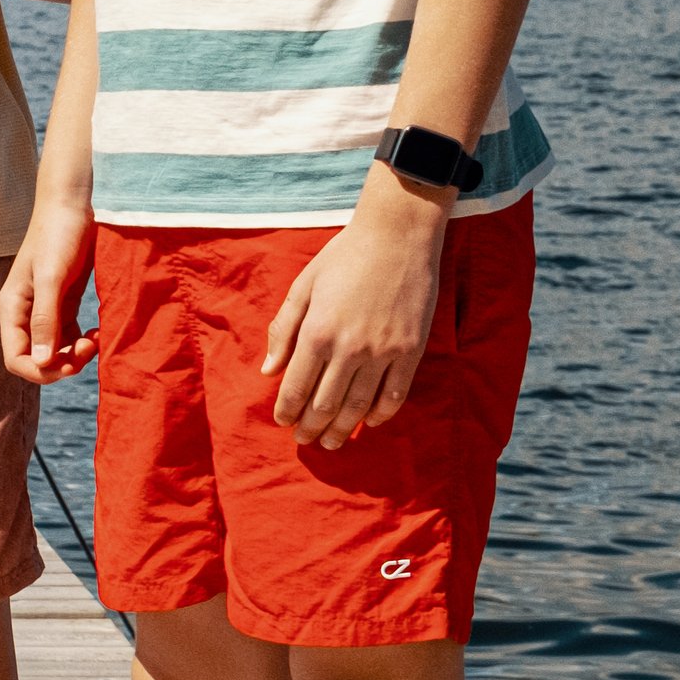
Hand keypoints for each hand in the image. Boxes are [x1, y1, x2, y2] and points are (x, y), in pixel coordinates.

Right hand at [0, 196, 96, 384]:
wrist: (72, 204)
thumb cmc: (58, 235)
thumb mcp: (51, 277)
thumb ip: (45, 319)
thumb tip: (42, 362)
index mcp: (12, 309)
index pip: (16, 358)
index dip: (40, 371)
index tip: (69, 364)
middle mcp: (24, 313)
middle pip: (36, 359)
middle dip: (61, 364)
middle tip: (88, 349)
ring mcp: (44, 309)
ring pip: (54, 350)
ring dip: (74, 355)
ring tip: (96, 340)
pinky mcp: (63, 302)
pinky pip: (68, 335)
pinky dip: (82, 341)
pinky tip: (98, 332)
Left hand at [263, 179, 449, 445]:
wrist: (398, 236)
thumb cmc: (344, 257)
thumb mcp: (303, 287)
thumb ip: (283, 330)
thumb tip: (268, 371)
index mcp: (317, 332)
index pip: (296, 387)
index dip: (287, 411)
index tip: (284, 422)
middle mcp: (349, 348)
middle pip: (326, 405)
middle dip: (312, 428)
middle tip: (305, 441)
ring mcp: (383, 352)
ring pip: (359, 407)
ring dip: (343, 430)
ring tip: (332, 442)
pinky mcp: (411, 351)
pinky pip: (394, 395)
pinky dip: (380, 415)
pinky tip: (368, 422)